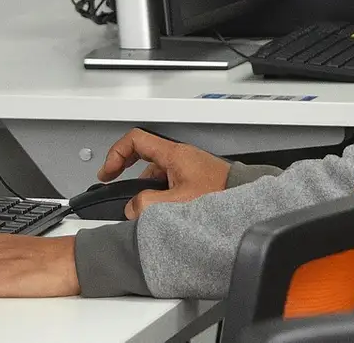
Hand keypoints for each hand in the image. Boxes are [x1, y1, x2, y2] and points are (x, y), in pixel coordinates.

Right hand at [98, 128, 231, 217]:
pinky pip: (168, 185)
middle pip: (144, 160)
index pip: (136, 140)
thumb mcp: (177, 202)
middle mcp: (180, 157)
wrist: (246, 201)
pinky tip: (161, 213)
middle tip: (119, 192)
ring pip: (156, 176)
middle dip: (129, 177)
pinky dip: (159, 196)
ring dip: (146, 192)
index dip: (116, 154)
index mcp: (174, 154)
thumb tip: (132, 208)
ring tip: (142, 210)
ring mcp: (188, 168)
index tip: (107, 173)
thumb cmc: (221, 194)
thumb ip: (147, 204)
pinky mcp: (195, 180)